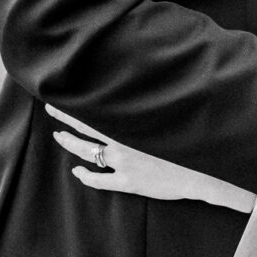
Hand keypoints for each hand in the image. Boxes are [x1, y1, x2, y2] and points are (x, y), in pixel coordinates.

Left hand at [47, 109, 253, 211]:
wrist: (205, 168)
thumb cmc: (193, 133)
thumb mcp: (172, 108)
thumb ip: (155, 95)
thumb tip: (149, 74)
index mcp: (130, 122)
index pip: (93, 109)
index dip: (73, 103)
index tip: (58, 93)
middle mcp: (122, 142)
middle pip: (85, 130)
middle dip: (65, 119)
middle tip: (50, 109)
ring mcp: (123, 164)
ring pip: (88, 153)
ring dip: (71, 145)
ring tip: (60, 138)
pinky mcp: (129, 182)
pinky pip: (100, 180)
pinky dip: (85, 176)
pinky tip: (77, 172)